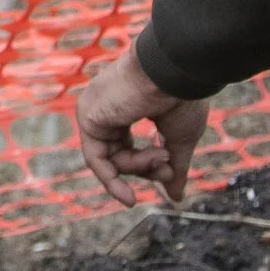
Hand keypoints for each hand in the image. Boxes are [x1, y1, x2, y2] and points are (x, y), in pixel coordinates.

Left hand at [76, 44, 209, 208]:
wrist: (173, 73)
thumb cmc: (181, 97)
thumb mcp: (180, 139)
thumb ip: (173, 168)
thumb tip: (176, 197)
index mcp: (131, 105)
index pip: (131, 147)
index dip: (149, 167)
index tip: (171, 177)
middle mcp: (110, 107)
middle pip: (119, 155)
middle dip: (146, 168)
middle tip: (168, 169)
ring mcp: (97, 110)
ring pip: (111, 158)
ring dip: (139, 167)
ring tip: (162, 157)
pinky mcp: (88, 116)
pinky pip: (95, 158)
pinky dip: (111, 180)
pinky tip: (130, 197)